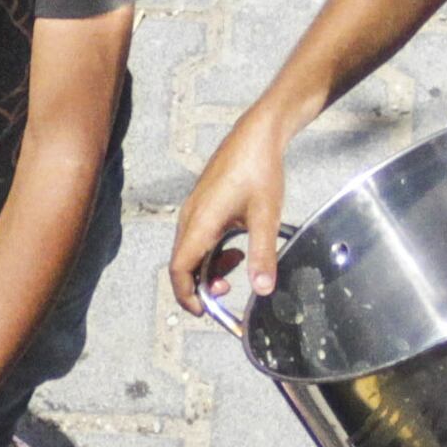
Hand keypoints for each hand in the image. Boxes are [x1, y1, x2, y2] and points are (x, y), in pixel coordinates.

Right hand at [168, 120, 289, 313]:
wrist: (256, 134)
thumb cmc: (259, 170)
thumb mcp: (266, 217)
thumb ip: (262, 255)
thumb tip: (263, 289)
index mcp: (199, 223)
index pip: (180, 269)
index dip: (187, 295)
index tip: (204, 312)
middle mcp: (190, 218)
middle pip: (183, 263)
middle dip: (202, 283)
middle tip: (230, 291)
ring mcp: (194, 209)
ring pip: (192, 250)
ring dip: (210, 265)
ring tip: (238, 264)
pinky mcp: (203, 204)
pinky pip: (199, 236)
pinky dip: (213, 250)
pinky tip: (238, 244)